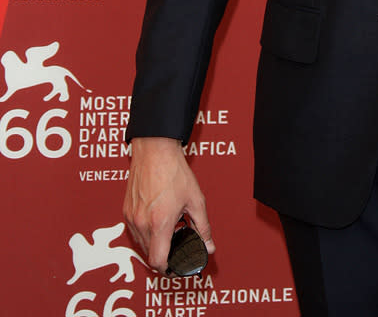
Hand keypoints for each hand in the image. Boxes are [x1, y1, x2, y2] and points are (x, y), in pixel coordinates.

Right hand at [123, 137, 214, 272]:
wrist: (155, 150)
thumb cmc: (174, 171)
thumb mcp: (195, 200)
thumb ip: (202, 227)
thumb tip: (208, 246)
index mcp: (159, 223)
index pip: (158, 261)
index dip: (168, 268)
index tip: (177, 265)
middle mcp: (142, 223)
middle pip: (149, 255)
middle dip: (163, 255)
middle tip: (177, 246)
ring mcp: (131, 217)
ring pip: (140, 244)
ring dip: (154, 244)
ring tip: (169, 230)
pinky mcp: (126, 210)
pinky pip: (134, 231)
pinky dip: (145, 233)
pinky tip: (158, 220)